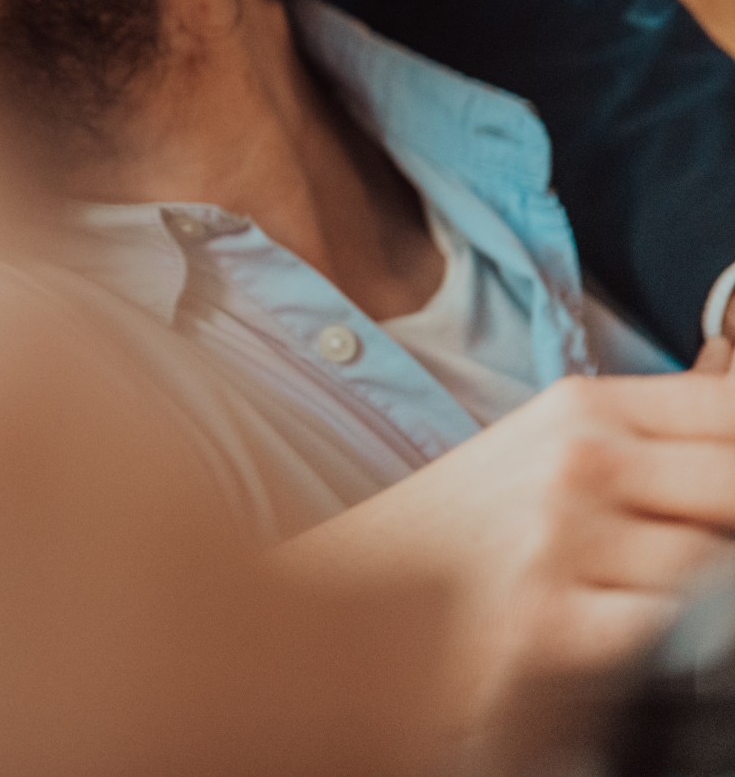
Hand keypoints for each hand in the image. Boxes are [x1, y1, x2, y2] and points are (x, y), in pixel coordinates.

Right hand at [279, 350, 734, 751]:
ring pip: (713, 561)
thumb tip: (731, 426)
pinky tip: (603, 633)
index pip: (730, 405)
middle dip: (718, 514)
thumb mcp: (549, 454)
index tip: (718, 482)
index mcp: (582, 409)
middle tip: (678, 538)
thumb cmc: (461, 539)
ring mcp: (562, 539)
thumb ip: (649, 441)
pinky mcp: (552, 625)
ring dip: (690, 586)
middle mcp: (576, 461)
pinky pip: (670, 629)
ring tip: (626, 594)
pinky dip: (655, 640)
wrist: (349, 608)